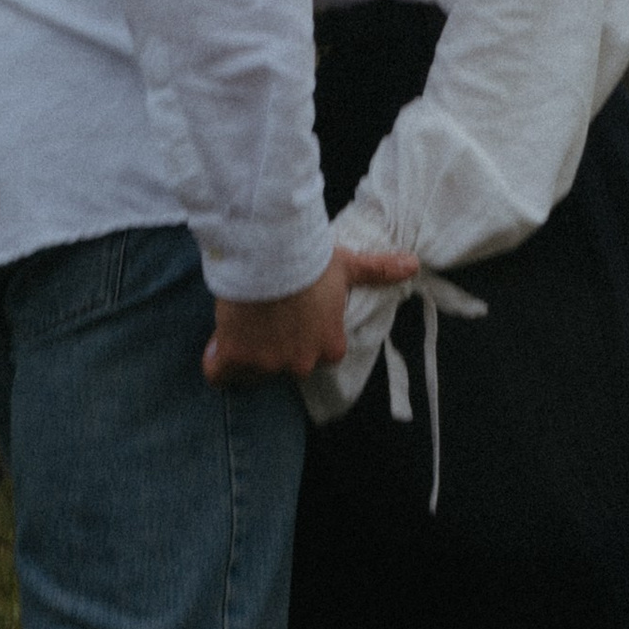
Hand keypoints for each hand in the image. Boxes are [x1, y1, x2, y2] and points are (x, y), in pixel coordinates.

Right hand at [204, 242, 418, 381]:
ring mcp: (267, 363)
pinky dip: (216, 362)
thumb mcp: (347, 266)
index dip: (304, 334)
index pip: (318, 353)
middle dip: (274, 346)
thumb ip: (378, 271)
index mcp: (330, 346)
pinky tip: (217, 343)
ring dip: (245, 353)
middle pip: (285, 364)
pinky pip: (221, 373)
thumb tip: (412, 264)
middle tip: (265, 314)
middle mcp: (301, 363)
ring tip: (240, 322)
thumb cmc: (311, 260)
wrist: (269, 254)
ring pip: (253, 371)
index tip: (293, 314)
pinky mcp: (236, 357)